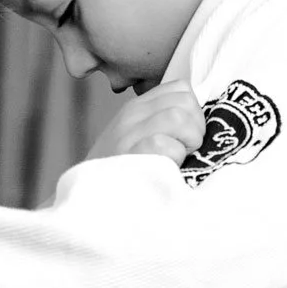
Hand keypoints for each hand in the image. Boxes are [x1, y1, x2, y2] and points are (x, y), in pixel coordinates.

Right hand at [87, 84, 205, 166]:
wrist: (90, 199)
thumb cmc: (123, 173)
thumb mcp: (137, 138)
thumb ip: (161, 122)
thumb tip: (197, 120)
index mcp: (138, 107)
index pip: (180, 88)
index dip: (194, 111)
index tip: (187, 134)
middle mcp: (132, 115)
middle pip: (185, 101)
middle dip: (197, 127)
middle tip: (187, 149)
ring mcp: (128, 134)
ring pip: (178, 117)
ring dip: (189, 141)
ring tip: (179, 157)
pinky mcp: (130, 155)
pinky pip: (164, 144)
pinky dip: (174, 157)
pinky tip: (167, 167)